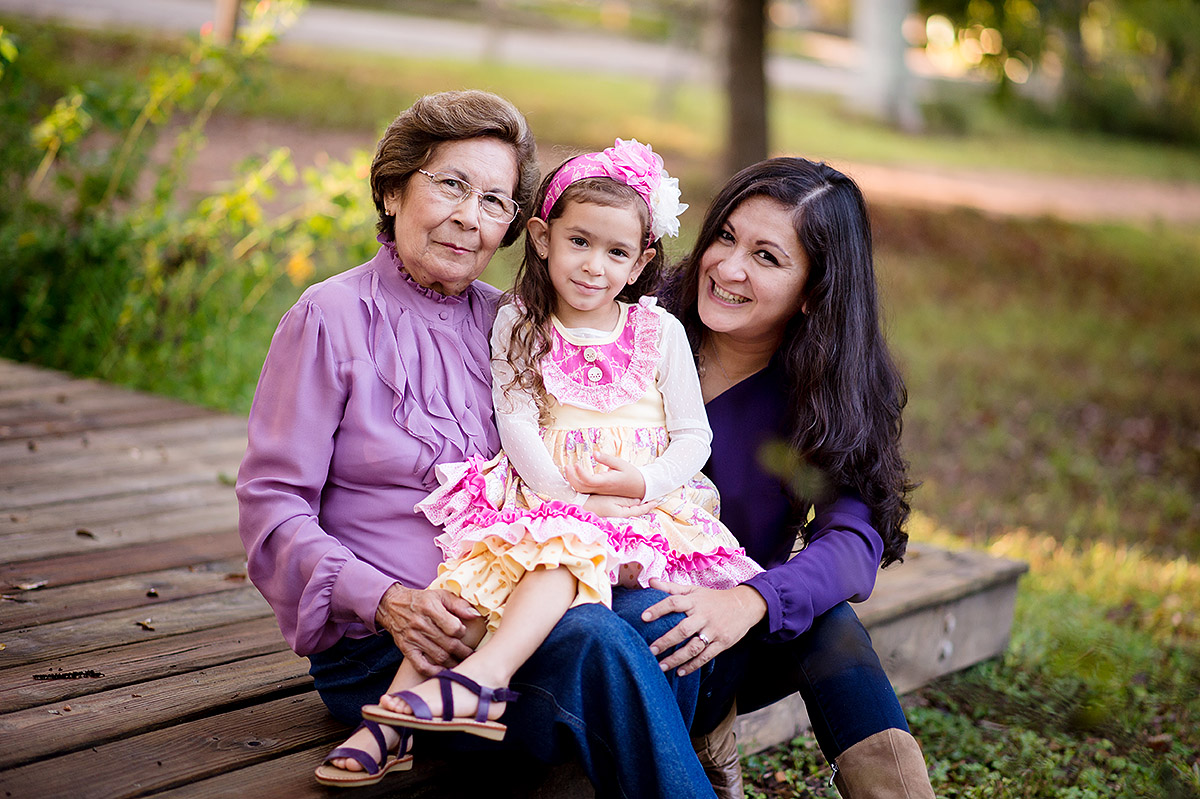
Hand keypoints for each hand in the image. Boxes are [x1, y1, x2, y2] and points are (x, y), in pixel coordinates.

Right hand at [374, 583, 480, 676]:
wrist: (391, 605)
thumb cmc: (421, 600)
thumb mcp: (440, 595)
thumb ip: (459, 604)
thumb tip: (476, 615)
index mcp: (431, 608)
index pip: (454, 627)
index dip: (462, 632)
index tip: (463, 633)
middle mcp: (421, 624)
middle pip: (449, 644)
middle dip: (463, 652)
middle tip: (471, 655)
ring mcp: (413, 639)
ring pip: (439, 656)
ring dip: (453, 662)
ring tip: (462, 662)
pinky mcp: (407, 649)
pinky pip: (421, 666)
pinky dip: (434, 671)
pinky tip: (443, 671)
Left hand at [567, 452, 645, 499]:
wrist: (640, 488)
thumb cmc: (632, 474)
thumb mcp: (621, 464)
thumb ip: (607, 459)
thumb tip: (594, 453)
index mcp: (607, 481)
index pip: (589, 480)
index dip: (580, 473)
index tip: (576, 463)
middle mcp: (601, 488)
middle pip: (581, 487)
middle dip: (571, 478)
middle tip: (567, 465)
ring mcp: (599, 491)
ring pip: (581, 490)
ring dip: (572, 480)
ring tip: (568, 468)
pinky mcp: (599, 491)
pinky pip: (585, 489)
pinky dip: (577, 483)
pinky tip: (574, 474)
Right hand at [583, 493, 655, 517]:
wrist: (581, 505)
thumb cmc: (596, 503)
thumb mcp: (613, 501)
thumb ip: (627, 502)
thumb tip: (638, 501)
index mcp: (623, 513)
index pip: (639, 510)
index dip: (649, 506)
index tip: (657, 501)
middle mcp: (620, 515)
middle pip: (636, 511)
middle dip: (644, 506)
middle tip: (653, 500)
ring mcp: (615, 513)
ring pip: (630, 509)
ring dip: (637, 504)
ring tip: (643, 499)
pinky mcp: (610, 510)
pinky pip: (623, 507)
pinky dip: (629, 503)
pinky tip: (629, 499)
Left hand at [641, 579, 767, 675]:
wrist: (744, 605)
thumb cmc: (713, 598)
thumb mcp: (694, 590)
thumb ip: (671, 587)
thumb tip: (650, 581)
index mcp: (695, 601)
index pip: (674, 602)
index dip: (658, 609)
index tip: (643, 617)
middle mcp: (703, 616)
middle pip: (683, 629)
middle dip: (666, 641)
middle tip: (650, 650)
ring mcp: (713, 631)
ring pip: (693, 647)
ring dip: (677, 658)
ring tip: (662, 666)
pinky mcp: (722, 643)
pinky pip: (706, 657)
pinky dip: (693, 665)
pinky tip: (680, 672)